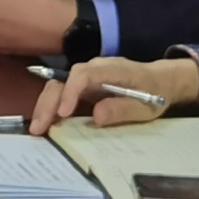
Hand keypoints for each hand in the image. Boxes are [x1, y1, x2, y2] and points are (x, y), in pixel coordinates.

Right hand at [29, 53, 196, 134]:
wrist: (160, 82)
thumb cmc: (155, 94)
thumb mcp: (146, 107)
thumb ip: (123, 109)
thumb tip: (97, 117)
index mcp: (113, 69)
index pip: (84, 74)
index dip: (71, 92)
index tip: (63, 113)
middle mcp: (94, 68)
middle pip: (64, 79)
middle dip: (49, 103)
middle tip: (39, 127)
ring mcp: (86, 76)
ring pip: (58, 85)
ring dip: (45, 106)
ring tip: (37, 129)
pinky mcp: (82, 86)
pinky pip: (62, 93)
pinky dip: (51, 108)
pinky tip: (46, 124)